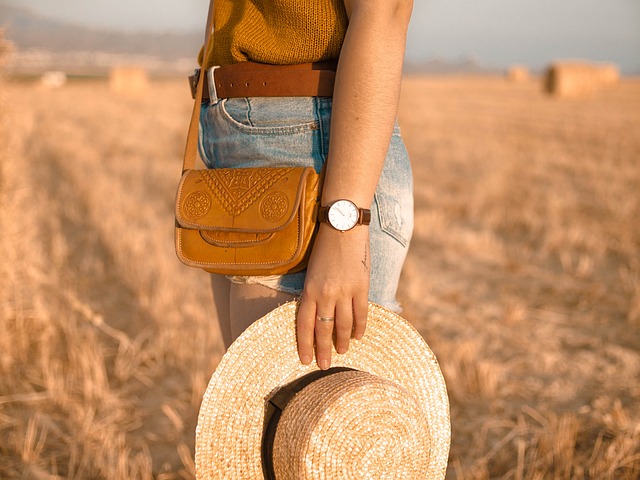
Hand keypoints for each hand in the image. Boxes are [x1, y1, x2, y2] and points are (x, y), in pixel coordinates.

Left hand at [296, 224, 369, 368]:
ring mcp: (344, 292)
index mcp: (309, 290)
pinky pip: (361, 314)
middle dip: (322, 350)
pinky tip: (357, 337)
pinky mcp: (361, 287)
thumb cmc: (324, 246)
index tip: (305, 360)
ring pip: (343, 325)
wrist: (343, 225)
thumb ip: (313, 292)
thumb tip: (316, 314)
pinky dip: (359, 327)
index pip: (304, 325)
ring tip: (341, 353)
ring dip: (342, 341)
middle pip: (323, 330)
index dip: (305, 345)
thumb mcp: (311, 270)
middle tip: (323, 367)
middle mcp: (325, 294)